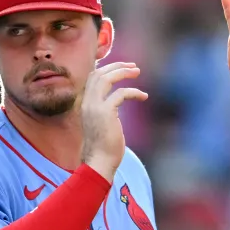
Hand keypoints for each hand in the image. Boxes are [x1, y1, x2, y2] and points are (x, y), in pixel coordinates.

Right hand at [79, 61, 146, 181]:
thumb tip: (116, 103)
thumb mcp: (101, 124)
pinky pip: (121, 93)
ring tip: (137, 72)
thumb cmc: (103, 148)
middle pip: (99, 73)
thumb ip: (105, 111)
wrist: (98, 162)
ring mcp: (94, 107)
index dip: (107, 69)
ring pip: (107, 78)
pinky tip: (144, 96)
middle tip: (133, 66)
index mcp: (85, 104)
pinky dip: (134, 92)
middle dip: (117, 66)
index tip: (121, 68)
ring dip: (123, 72)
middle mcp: (87, 102)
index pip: (92, 78)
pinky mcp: (106, 112)